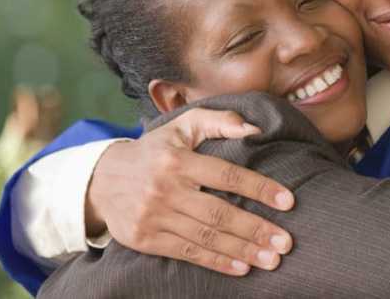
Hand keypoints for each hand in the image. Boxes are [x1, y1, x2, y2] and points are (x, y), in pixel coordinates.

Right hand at [85, 108, 294, 274]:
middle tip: (286, 243)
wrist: (100, 179)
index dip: (259, 188)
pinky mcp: (144, 239)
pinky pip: (186, 252)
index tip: (288, 201)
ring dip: (242, 250)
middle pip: (219, 213)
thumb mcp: (183, 125)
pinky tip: (241, 267)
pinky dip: (216, 262)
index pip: (227, 175)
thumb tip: (255, 129)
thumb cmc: (155, 150)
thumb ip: (220, 121)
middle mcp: (165, 188)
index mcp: (178, 159)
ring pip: (206, 237)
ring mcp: (154, 216)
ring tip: (271, 259)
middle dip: (256, 229)